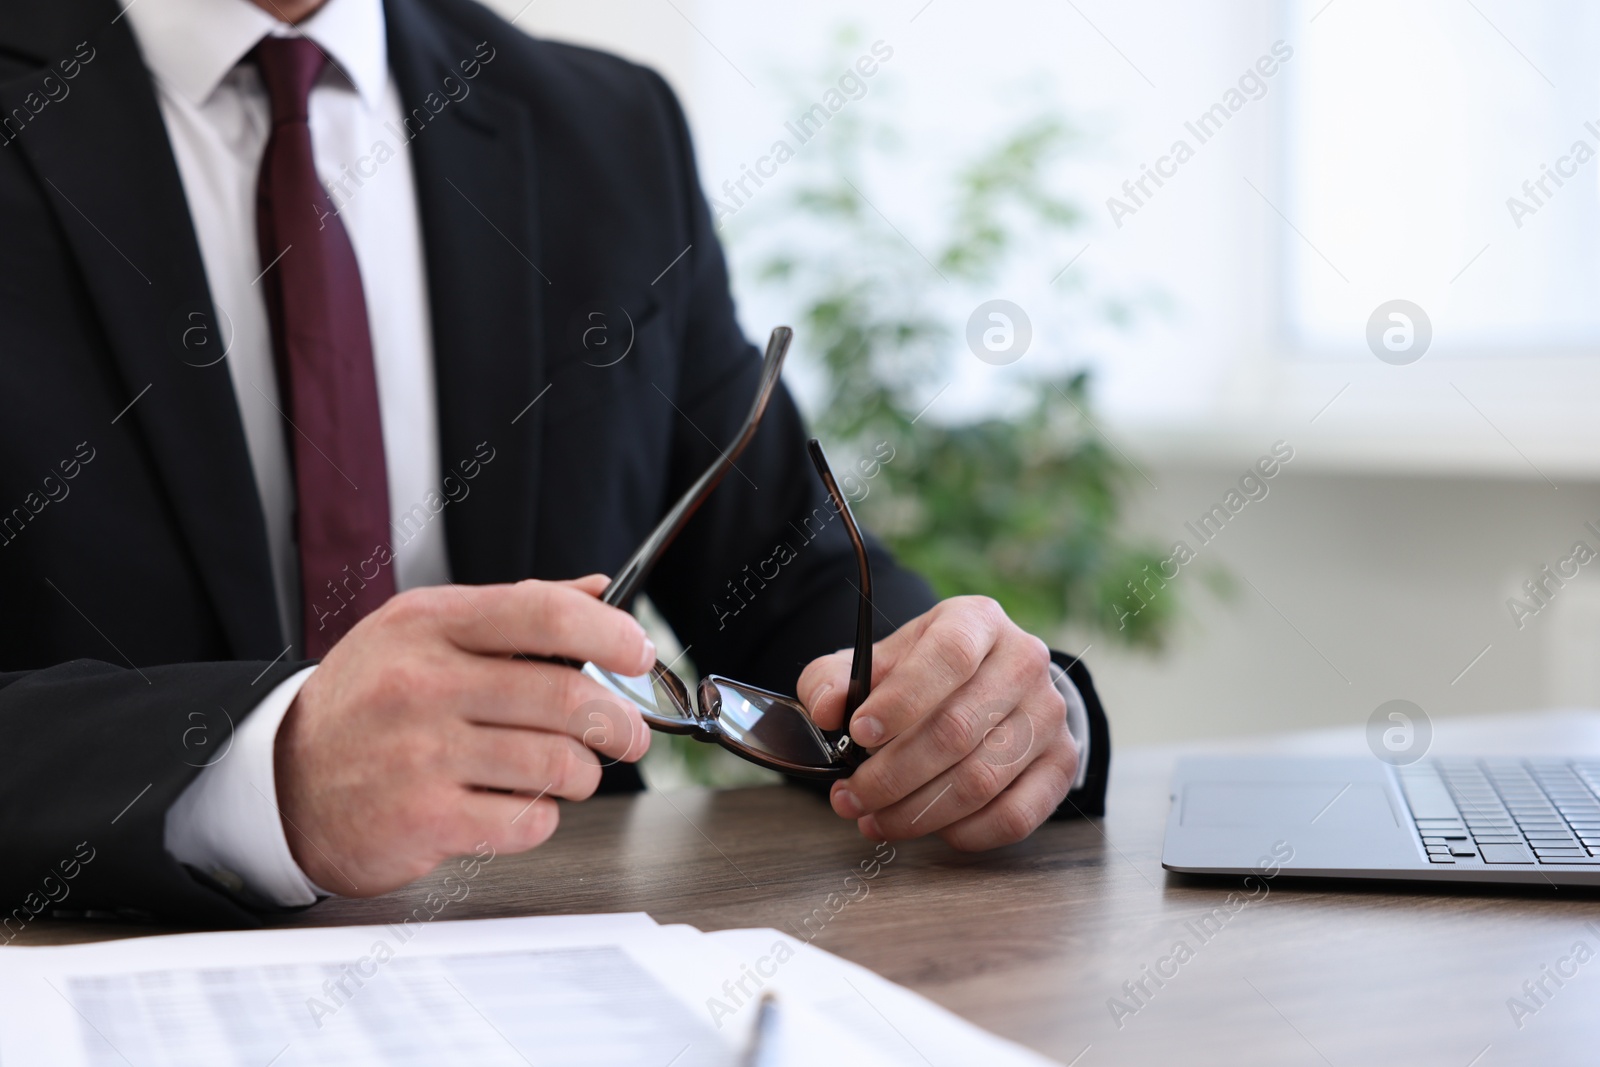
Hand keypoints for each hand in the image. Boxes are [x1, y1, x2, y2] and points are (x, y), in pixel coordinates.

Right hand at [274, 575, 653, 894]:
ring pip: (557, 762)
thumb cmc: (367, 702)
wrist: (281, 784)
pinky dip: (539, 818)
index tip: (639, 652)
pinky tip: (514, 805)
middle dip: (618, 721)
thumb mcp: (421, 631)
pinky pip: (528, 820)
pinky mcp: (426, 819)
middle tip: (628, 734)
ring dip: (580, 773)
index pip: (544, 613)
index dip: (610, 632)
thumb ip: (513, 611)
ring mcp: (422, 753)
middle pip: (567, 695)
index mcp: (431, 624)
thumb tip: (598, 591)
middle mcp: (424, 683)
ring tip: (564, 771)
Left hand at [798, 596, 1076, 850]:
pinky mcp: (1063, 762)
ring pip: (982, 779)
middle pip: (958, 729)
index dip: (902, 701)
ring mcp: (1050, 714)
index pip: (948, 657)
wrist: (989, 685)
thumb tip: (827, 710)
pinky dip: (965, 833)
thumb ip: (834, 679)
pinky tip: (927, 829)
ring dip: (918, 812)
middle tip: (850, 797)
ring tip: (873, 819)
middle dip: (892, 775)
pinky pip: (1016, 815)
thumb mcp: (874, 662)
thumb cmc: (920, 675)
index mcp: (977, 621)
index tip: (858, 734)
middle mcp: (1024, 661)